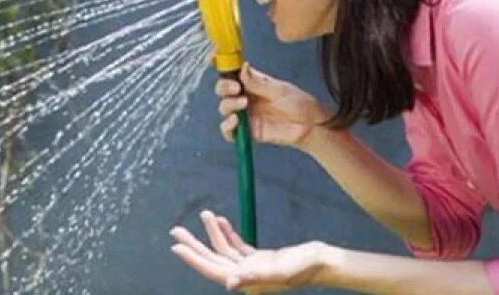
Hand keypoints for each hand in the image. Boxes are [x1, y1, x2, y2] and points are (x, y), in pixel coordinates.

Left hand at [170, 210, 325, 293]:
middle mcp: (246, 275)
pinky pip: (237, 245)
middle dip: (194, 244)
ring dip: (212, 233)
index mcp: (247, 281)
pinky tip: (221, 220)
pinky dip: (228, 232)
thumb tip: (228, 283)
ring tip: (204, 214)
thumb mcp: (278, 272)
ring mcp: (252, 266)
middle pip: (213, 259)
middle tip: (176, 230)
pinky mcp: (261, 258)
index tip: (176, 247)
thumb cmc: (304, 267)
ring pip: (224, 250)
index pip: (213, 270)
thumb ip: (253, 277)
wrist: (323, 261)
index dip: (194, 259)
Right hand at [216, 63, 327, 150]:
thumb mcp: (279, 89)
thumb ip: (258, 82)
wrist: (311, 126)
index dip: (220, 65)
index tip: (212, 59)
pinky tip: (236, 121)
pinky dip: (227, 126)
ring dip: (228, 104)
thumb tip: (242, 68)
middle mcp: (245, 96)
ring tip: (243, 103)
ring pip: (223, 107)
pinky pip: (228, 130)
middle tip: (236, 88)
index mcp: (252, 82)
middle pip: (222, 90)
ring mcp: (245, 114)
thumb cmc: (299, 104)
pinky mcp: (247, 131)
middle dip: (224, 87)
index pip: (231, 72)